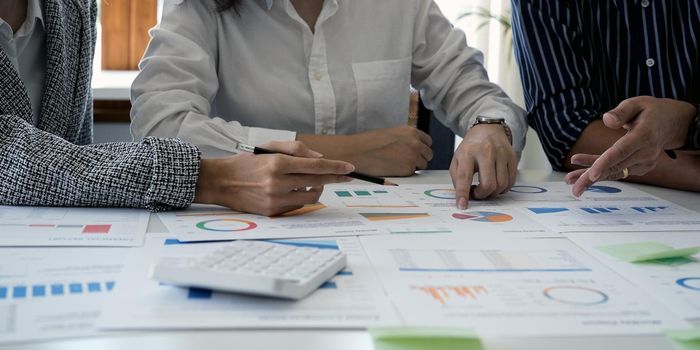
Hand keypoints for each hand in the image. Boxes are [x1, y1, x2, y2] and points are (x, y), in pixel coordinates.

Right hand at [194, 141, 354, 215]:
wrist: (220, 182)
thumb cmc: (247, 162)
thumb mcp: (269, 148)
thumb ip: (296, 149)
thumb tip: (320, 158)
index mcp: (278, 163)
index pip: (315, 165)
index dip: (335, 167)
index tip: (349, 168)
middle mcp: (278, 182)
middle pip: (317, 181)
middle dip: (335, 178)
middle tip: (346, 176)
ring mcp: (275, 199)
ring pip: (311, 197)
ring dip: (317, 189)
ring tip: (312, 182)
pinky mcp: (272, 212)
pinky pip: (298, 206)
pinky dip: (301, 198)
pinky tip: (294, 191)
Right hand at [298, 126, 432, 175]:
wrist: (359, 152)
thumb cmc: (370, 143)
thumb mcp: (391, 134)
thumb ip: (405, 139)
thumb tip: (412, 147)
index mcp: (411, 132)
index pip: (427, 141)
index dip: (421, 147)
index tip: (417, 152)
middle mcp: (415, 143)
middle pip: (428, 154)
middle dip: (420, 157)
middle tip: (408, 161)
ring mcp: (413, 157)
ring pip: (422, 165)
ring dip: (414, 166)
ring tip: (398, 165)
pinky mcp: (408, 169)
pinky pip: (412, 173)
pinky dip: (405, 173)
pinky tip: (393, 169)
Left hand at [450, 124, 516, 208]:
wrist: (488, 130)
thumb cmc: (471, 147)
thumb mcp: (457, 158)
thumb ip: (457, 177)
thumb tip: (464, 196)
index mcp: (468, 152)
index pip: (464, 177)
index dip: (463, 193)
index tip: (462, 205)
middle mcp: (486, 152)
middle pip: (488, 184)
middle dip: (482, 195)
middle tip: (477, 194)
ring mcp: (501, 154)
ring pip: (501, 185)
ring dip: (493, 193)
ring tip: (485, 187)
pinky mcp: (512, 157)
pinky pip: (511, 181)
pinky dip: (503, 188)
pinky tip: (496, 183)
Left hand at [566, 97, 695, 195]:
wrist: (673, 123)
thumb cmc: (652, 111)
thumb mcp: (637, 103)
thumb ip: (621, 111)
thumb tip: (607, 120)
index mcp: (645, 135)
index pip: (622, 151)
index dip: (605, 163)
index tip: (591, 174)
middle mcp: (646, 152)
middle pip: (615, 166)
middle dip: (591, 177)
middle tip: (572, 185)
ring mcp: (645, 162)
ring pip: (614, 171)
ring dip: (590, 177)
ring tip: (569, 180)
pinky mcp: (641, 167)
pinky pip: (617, 170)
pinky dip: (600, 172)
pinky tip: (581, 173)